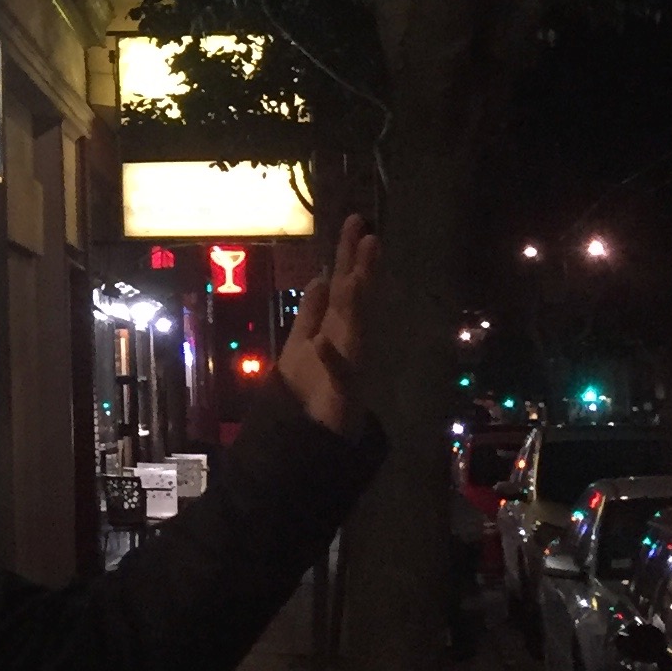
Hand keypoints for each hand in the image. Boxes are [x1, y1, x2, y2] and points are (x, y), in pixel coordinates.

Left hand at [276, 214, 375, 437]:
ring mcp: (344, 371)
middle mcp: (342, 345)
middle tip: (365, 231)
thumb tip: (323, 277)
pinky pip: (335, 381)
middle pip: (350, 301)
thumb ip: (314, 312)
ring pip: (349, 332)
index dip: (347, 256)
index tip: (355, 224)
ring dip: (351, 306)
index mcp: (330, 331)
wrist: (312, 446)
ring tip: (355, 276)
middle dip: (357, 269)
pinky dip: (331, 362)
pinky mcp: (340, 400)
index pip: (341, 286)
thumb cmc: (312, 396)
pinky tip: (325, 344)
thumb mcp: (306, 344)